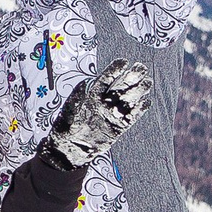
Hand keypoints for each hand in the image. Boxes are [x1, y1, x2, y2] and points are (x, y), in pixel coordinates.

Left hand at [39, 58, 154, 169]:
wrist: (68, 149)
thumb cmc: (64, 127)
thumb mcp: (69, 109)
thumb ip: (79, 96)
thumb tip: (87, 82)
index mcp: (91, 95)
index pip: (106, 79)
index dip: (115, 70)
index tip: (125, 61)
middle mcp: (103, 103)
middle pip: (120, 87)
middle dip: (131, 77)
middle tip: (142, 67)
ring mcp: (112, 114)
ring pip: (128, 100)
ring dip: (138, 91)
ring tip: (147, 82)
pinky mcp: (118, 127)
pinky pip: (132, 117)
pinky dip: (139, 110)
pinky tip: (147, 102)